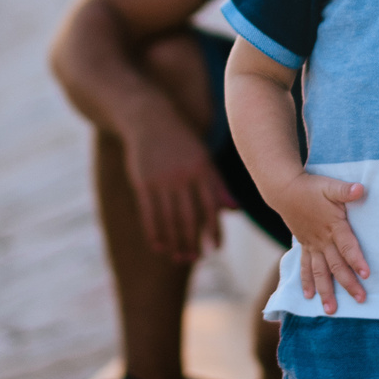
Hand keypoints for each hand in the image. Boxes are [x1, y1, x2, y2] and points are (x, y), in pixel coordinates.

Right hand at [123, 110, 233, 262]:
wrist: (150, 120)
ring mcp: (161, 180)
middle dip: (192, 241)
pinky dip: (154, 233)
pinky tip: (158, 246)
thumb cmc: (182, 142)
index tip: (215, 249)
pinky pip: (149, 214)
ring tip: (179, 257)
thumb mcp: (203, 158)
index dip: (214, 230)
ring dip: (174, 242)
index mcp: (202, 170)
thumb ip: (217, 185)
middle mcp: (182, 176)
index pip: (211, 207)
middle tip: (195, 258)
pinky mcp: (143, 183)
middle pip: (188, 218)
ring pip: (168, 219)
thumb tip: (235, 210)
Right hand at [275, 172, 369, 313]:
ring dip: (325, 291)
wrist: (285, 191)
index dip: (356, 260)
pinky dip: (307, 282)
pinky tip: (309, 296)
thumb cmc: (312, 188)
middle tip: (360, 299)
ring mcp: (312, 245)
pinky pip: (305, 267)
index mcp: (333, 226)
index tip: (366, 274)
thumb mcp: (331, 186)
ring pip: (320, 272)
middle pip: (336, 265)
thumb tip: (361, 189)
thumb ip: (346, 190)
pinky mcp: (305, 246)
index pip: (347, 246)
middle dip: (348, 283)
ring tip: (331, 310)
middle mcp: (322, 240)